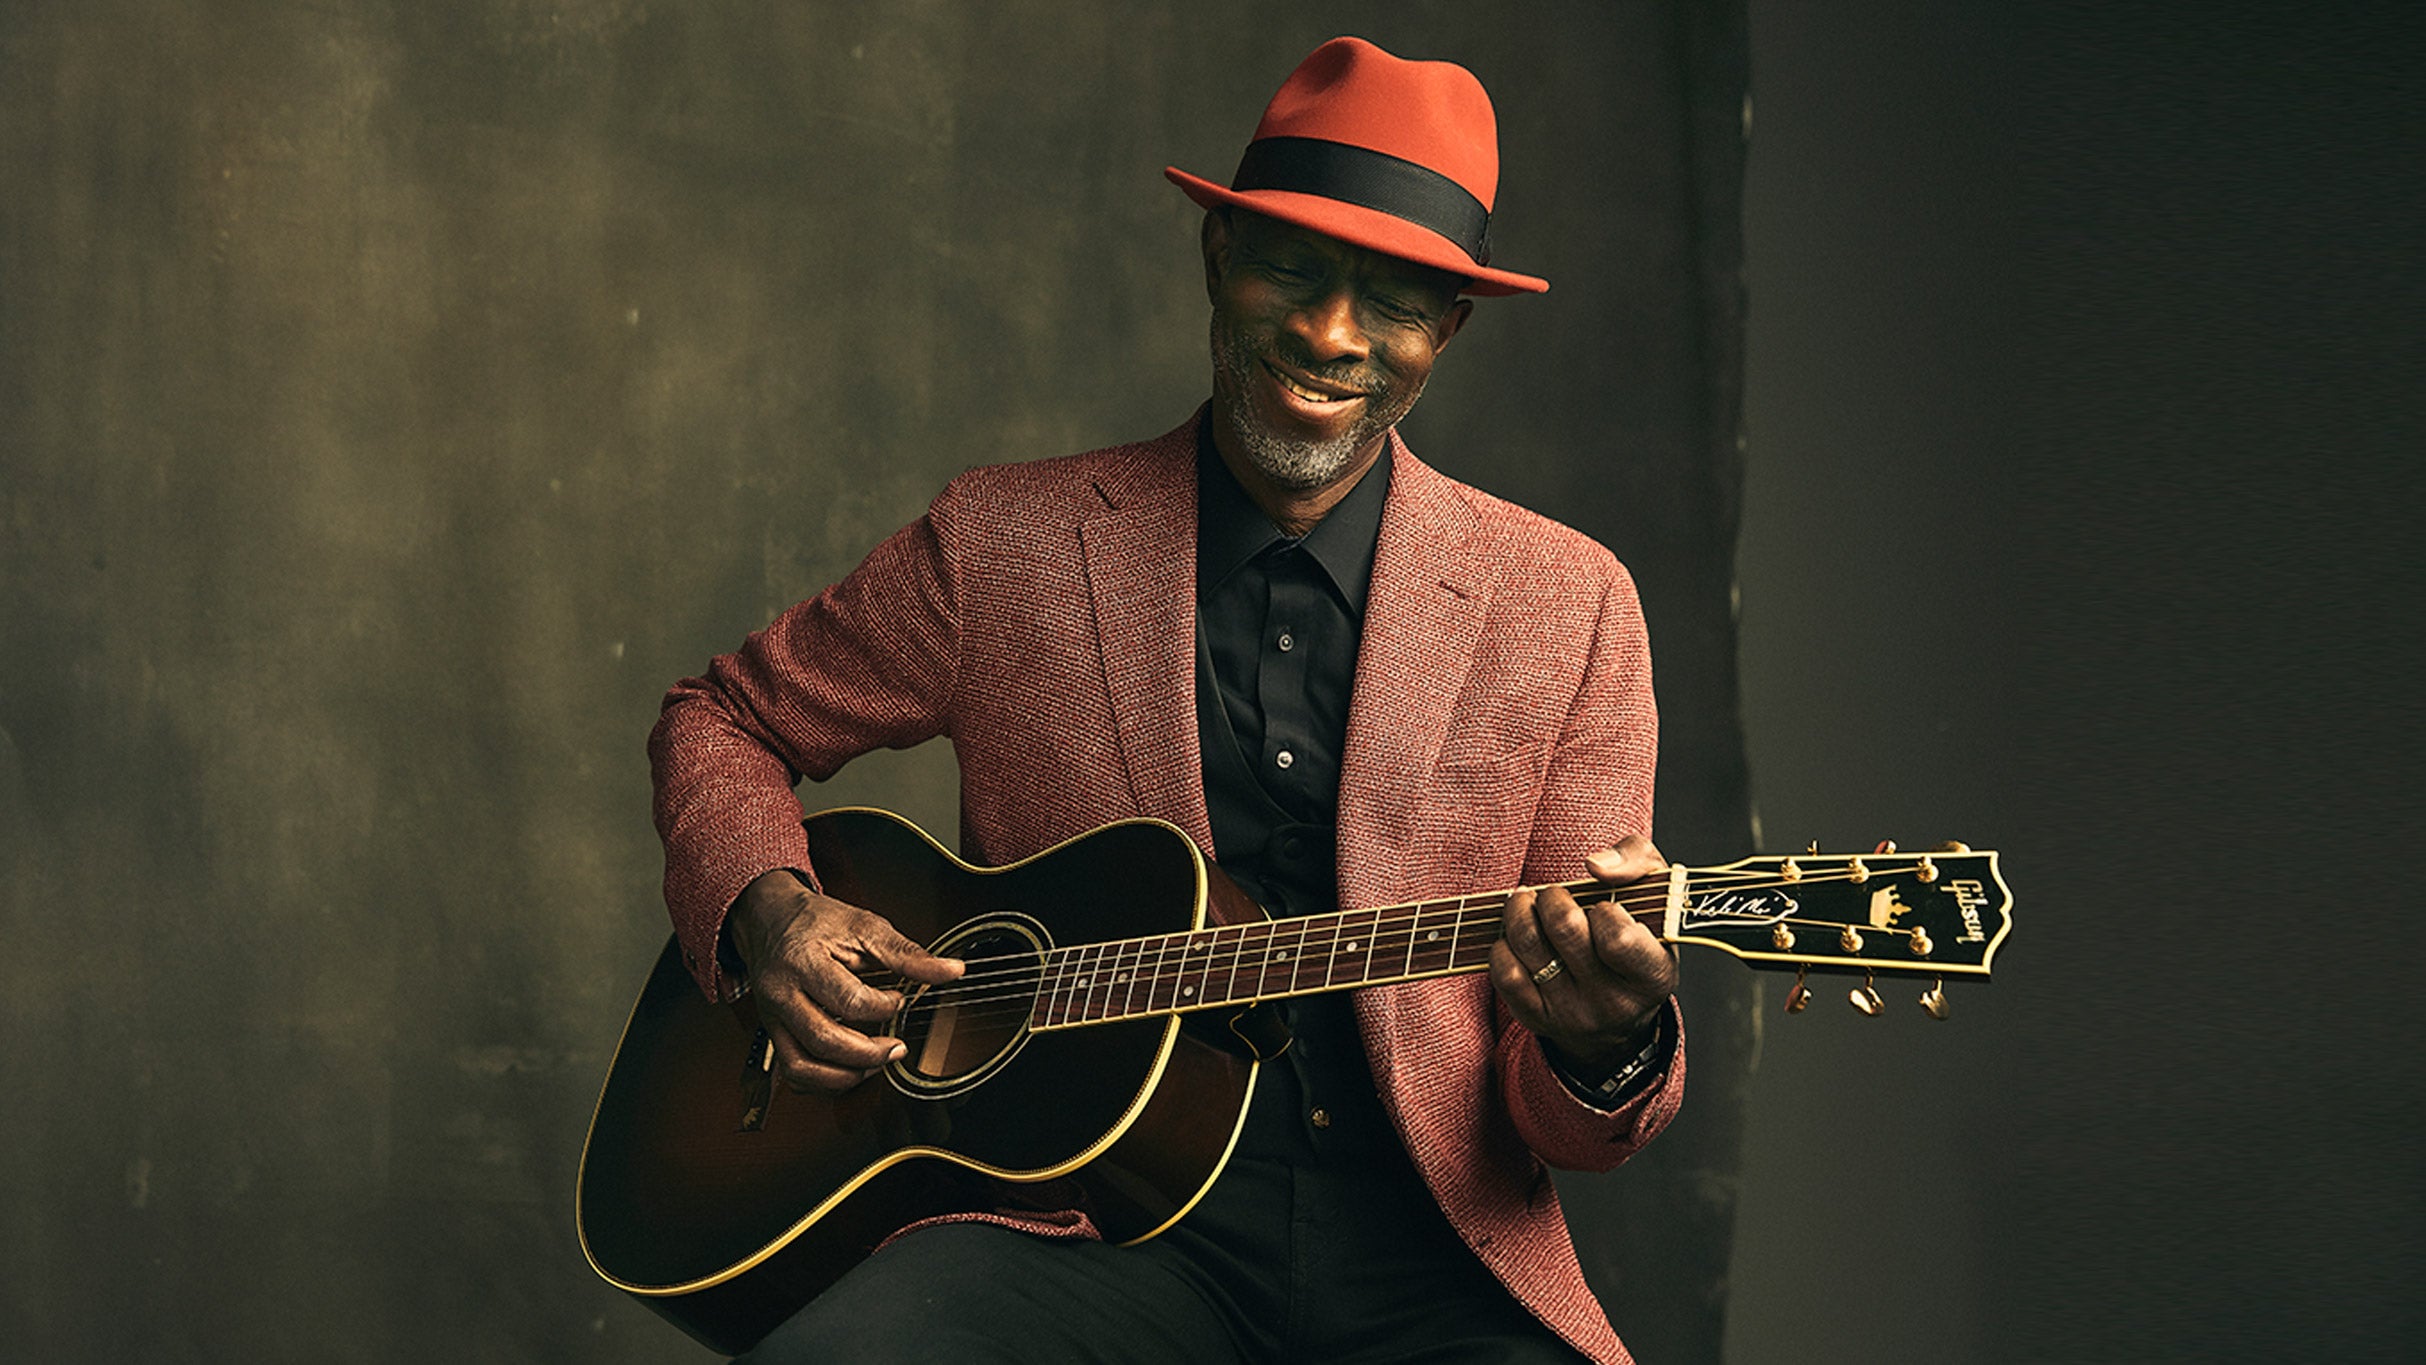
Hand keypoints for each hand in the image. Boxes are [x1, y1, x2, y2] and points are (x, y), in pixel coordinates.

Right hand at [727, 870, 963, 1091]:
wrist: (770, 919)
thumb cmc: (816, 922)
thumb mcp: (865, 927)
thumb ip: (908, 954)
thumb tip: (952, 970)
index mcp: (804, 961)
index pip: (848, 1000)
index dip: (882, 1008)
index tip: (898, 1000)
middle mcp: (781, 993)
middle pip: (823, 1041)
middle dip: (868, 1054)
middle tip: (897, 1048)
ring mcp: (772, 1017)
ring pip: (801, 1067)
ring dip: (845, 1076)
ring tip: (875, 1065)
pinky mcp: (772, 1032)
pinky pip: (792, 1072)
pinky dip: (822, 1081)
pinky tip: (849, 1069)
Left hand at [1489, 835, 1679, 1071]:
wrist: (1619, 1017)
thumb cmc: (1638, 935)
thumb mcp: (1657, 895)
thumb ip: (1636, 860)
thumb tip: (1595, 866)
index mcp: (1653, 975)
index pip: (1618, 938)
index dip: (1604, 910)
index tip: (1603, 907)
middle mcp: (1613, 1002)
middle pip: (1564, 928)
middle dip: (1553, 897)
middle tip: (1556, 896)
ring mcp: (1572, 1014)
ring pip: (1527, 943)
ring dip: (1520, 910)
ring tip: (1528, 904)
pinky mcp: (1536, 1019)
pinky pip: (1504, 972)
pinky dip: (1503, 943)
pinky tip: (1516, 937)